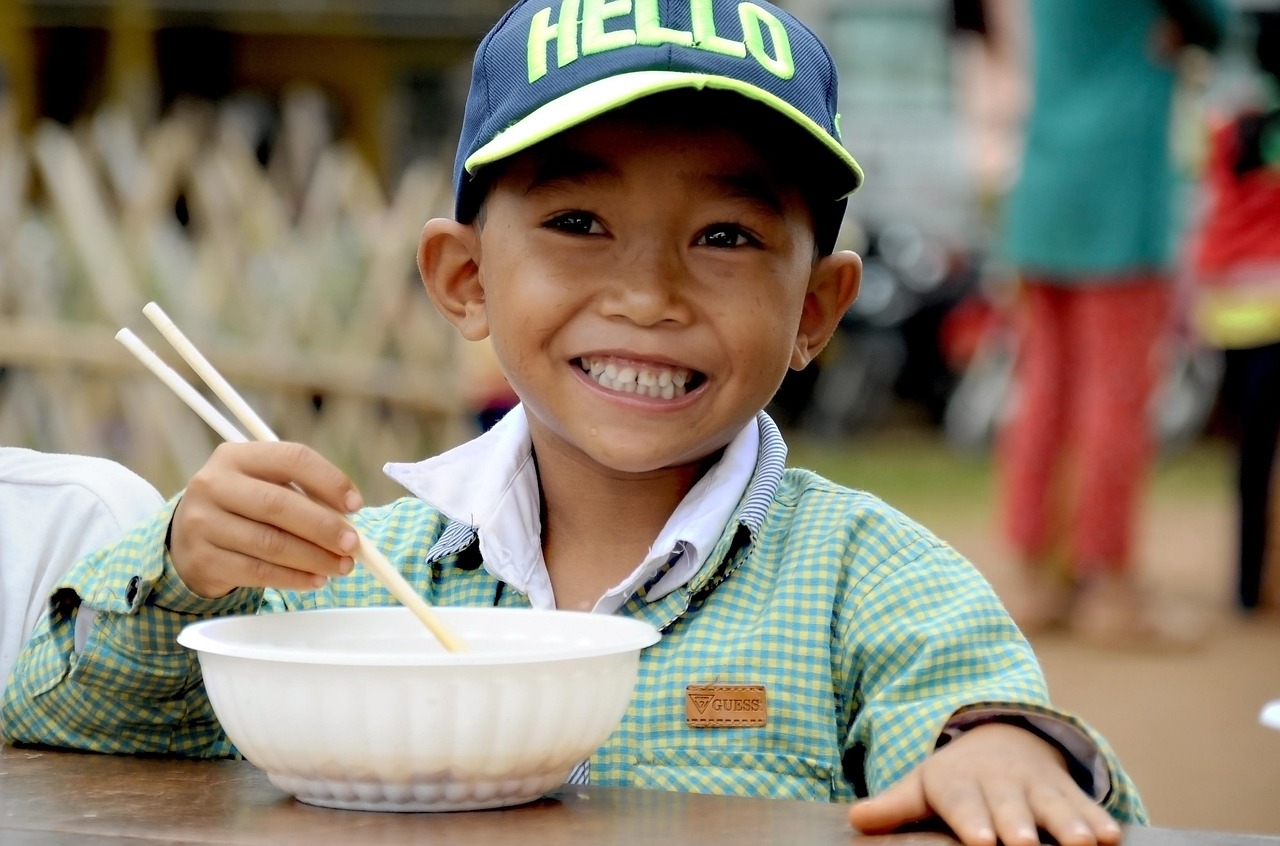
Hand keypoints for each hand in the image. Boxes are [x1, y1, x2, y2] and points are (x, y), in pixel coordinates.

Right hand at [170, 441, 364, 597]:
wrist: (188, 538)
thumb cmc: (243, 508)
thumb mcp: (264, 486)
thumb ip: (302, 495)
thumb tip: (349, 520)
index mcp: (236, 456)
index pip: (291, 458)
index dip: (329, 481)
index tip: (356, 505)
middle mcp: (214, 484)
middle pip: (279, 504)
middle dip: (324, 527)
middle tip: (352, 544)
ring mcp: (203, 523)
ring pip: (269, 543)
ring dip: (314, 558)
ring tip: (341, 566)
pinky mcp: (203, 559)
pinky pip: (257, 571)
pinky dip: (293, 578)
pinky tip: (315, 580)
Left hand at [847, 723, 1122, 845]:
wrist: (1000, 740)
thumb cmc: (954, 779)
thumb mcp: (922, 785)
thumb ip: (893, 807)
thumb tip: (855, 820)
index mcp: (961, 785)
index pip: (965, 805)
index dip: (973, 822)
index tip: (980, 840)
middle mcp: (1001, 785)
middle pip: (1011, 808)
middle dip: (1019, 826)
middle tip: (1023, 845)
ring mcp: (1037, 787)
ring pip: (1054, 807)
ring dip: (1068, 824)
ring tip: (1083, 845)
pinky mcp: (1067, 792)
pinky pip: (1086, 805)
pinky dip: (1099, 819)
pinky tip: (1113, 837)